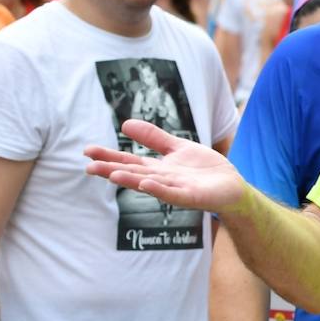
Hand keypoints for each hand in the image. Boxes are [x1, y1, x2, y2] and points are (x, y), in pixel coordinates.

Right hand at [84, 120, 249, 214]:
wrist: (232, 186)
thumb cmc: (204, 169)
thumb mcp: (177, 148)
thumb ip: (154, 138)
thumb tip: (124, 124)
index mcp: (157, 169)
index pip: (129, 161)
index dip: (109, 156)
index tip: (87, 151)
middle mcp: (162, 180)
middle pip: (134, 173)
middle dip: (111, 170)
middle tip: (88, 166)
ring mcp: (176, 189)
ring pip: (150, 184)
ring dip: (131, 180)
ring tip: (112, 175)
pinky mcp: (192, 197)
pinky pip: (173, 194)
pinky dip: (160, 191)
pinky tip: (146, 185)